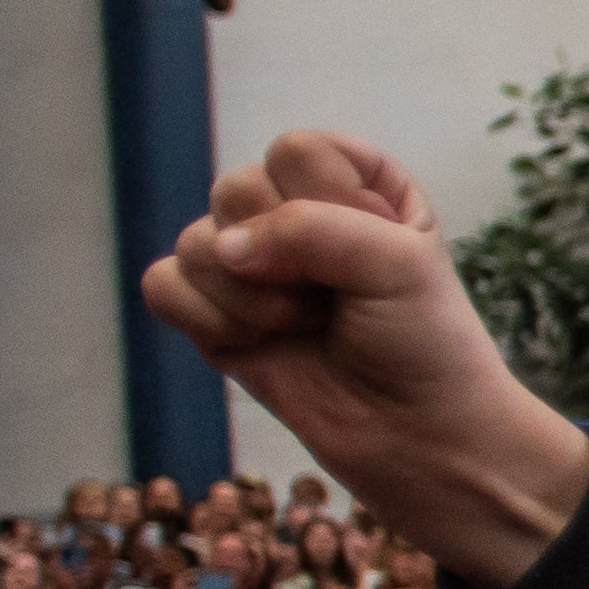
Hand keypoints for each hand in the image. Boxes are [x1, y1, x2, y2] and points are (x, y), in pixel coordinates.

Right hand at [141, 132, 588, 588]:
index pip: (296, 151)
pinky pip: (163, 286)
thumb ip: (312, 230)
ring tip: (306, 329)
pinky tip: (256, 345)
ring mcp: (251, 264)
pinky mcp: (216, 314)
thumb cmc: (425, 343)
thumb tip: (221, 248)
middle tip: (333, 303)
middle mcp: (297, 211)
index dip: (324, 204)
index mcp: (357, 181)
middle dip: (282, 259)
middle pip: (234, 189)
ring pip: (194, 242)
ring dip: (250, 300)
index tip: (369, 253)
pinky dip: (204, 319)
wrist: (418, 436)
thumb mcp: (398, 264)